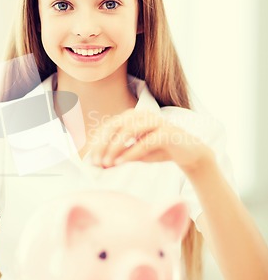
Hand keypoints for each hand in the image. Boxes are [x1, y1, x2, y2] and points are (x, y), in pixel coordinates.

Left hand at [90, 108, 212, 173]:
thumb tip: (98, 164)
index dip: (97, 143)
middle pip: (115, 125)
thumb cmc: (158, 150)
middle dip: (103, 144)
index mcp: (132, 117)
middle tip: (96, 162)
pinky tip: (120, 163)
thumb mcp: (135, 153)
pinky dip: (131, 152)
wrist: (188, 152)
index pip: (108, 126)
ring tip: (107, 163)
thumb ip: (118, 156)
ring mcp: (155, 121)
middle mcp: (142, 115)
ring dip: (115, 148)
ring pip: (129, 130)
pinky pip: (145, 141)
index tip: (90, 161)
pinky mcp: (167, 132)